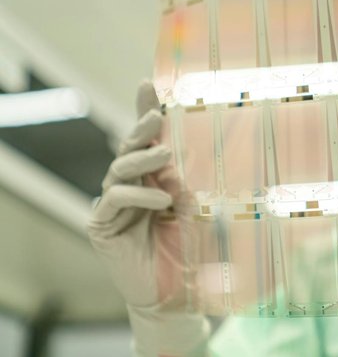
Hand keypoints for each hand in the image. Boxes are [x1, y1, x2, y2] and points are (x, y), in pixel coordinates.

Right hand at [87, 81, 207, 356]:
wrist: (177, 292)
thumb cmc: (190, 249)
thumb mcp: (197, 210)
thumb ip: (187, 186)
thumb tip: (175, 166)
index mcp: (155, 176)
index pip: (149, 139)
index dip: (146, 109)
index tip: (148, 82)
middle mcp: (133, 185)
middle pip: (130, 147)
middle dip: (142, 128)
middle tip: (155, 116)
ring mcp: (115, 204)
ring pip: (119, 168)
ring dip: (142, 159)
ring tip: (165, 157)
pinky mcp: (102, 225)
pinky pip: (115, 198)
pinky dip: (138, 196)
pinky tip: (161, 202)